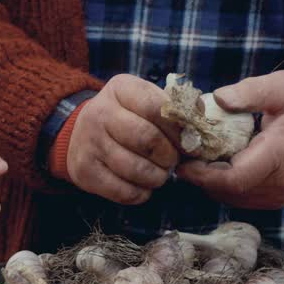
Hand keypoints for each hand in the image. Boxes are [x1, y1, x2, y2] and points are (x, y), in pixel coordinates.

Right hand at [58, 75, 180, 204]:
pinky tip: (143, 185)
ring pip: (136, 169)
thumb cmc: (127, 116)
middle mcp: (100, 113)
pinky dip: (141, 193)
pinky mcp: (85, 171)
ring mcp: (89, 142)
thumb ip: (176, 107)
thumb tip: (201, 119)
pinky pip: (123, 191)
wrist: (82, 133)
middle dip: (170, 156)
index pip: (156, 107)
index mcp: (120, 89)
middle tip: (174, 161)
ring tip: (160, 174)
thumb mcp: (147, 99)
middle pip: (147, 139)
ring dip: (158, 177)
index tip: (191, 143)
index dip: (180, 129)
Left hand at [177, 71, 283, 209]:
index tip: (183, 159)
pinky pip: (236, 197)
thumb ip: (250, 91)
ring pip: (228, 197)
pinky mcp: (271, 199)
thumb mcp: (283, 86)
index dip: (203, 174)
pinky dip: (219, 182)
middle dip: (199, 174)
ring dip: (207, 179)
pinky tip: (215, 161)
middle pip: (225, 190)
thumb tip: (217, 98)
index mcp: (280, 154)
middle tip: (183, 150)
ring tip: (196, 153)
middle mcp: (278, 183)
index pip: (235, 178)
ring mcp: (276, 196)